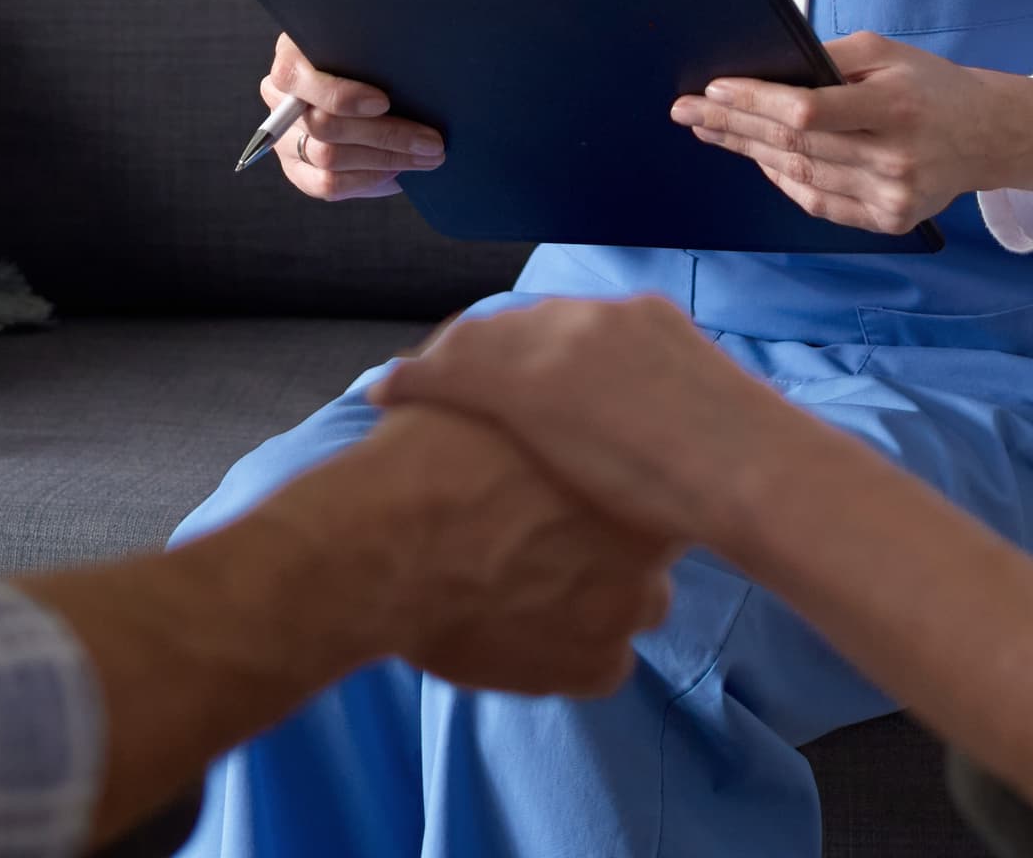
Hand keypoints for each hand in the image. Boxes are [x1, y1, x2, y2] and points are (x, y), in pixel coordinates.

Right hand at [262, 32, 444, 201]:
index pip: (294, 77)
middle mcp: (279, 96)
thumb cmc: (379, 67)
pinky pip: (326, 184)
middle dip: (384, 134)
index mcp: (293, 55)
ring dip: (385, 158)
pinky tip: (396, 170)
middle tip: (430, 140)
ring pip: (328, 156)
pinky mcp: (297, 170)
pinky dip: (366, 179)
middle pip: (322, 123)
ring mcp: (285, 137)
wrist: (381, 98)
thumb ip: (376, 58)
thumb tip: (410, 78)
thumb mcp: (376, 55)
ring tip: (426, 155)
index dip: (339, 94)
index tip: (384, 102)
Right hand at [306, 405, 675, 695]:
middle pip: (649, 541)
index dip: (605, 479)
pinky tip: (524, 628)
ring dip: (596, 597)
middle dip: (606, 539)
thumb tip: (505, 367)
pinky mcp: (599, 664)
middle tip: (543, 535)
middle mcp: (648, 535)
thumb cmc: (424, 460)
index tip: (562, 489)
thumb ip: (512, 385)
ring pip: (634, 604)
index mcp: (628, 460)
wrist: (382, 547)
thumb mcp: (474, 389)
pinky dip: (572, 652)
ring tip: (533, 585)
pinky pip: (604, 662)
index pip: (649, 473)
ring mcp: (627, 606)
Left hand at [376, 297, 823, 550]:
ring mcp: (558, 345)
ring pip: (476, 342)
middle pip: (514, 325)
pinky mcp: (524, 382)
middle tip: (443, 382)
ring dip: (442, 366)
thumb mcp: (708, 425)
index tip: (501, 378)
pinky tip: (386, 396)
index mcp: (644, 321)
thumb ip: (673, 421)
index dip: (523, 351)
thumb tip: (665, 449)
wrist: (749, 472)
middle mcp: (594, 317)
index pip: (563, 325)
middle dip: (477, 353)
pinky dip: (416, 380)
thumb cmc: (749, 472)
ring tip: (409, 389)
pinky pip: (450, 371)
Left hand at [673, 33, 1032, 233]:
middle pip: (795, 146)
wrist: (987, 134)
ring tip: (710, 130)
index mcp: (895, 107)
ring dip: (748, 152)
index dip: (756, 101)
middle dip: (733, 124)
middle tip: (687, 110)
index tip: (714, 88)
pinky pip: (820, 203)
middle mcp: (895, 158)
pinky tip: (757, 158)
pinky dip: (784, 180)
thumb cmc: (930, 86)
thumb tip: (767, 69)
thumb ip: (828, 58)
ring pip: (800, 176)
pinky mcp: (890, 221)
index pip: (809, 111)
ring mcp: (892, 196)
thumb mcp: (885, 52)